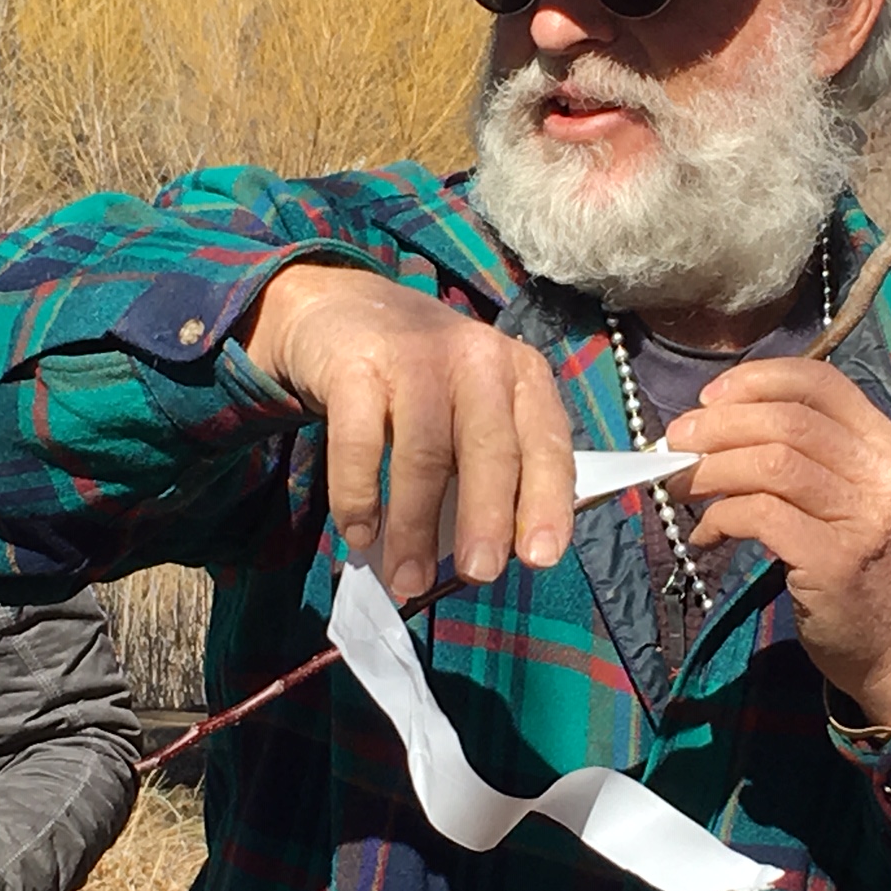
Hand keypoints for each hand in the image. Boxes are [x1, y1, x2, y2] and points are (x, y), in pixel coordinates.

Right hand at [239, 265, 575, 597]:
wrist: (343, 311)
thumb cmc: (424, 382)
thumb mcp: (472, 409)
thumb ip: (490, 466)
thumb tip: (492, 556)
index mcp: (521, 376)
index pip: (546, 444)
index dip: (547, 502)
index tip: (540, 558)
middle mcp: (478, 359)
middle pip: (490, 447)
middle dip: (486, 517)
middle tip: (479, 574)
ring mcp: (417, 357)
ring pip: (424, 452)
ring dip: (414, 527)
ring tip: (406, 579)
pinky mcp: (356, 364)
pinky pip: (359, 441)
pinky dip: (359, 496)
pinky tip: (360, 533)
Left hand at [667, 359, 890, 729]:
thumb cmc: (860, 564)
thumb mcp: (851, 496)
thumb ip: (803, 456)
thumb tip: (713, 424)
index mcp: (885, 445)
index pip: (819, 382)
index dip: (755, 381)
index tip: (709, 399)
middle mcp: (883, 474)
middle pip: (787, 421)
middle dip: (718, 426)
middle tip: (676, 443)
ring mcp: (863, 518)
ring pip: (770, 464)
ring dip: (710, 471)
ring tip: (681, 487)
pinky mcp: (836, 562)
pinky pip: (760, 516)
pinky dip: (720, 518)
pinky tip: (707, 535)